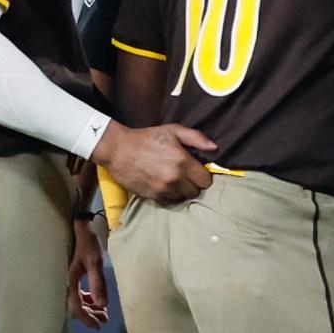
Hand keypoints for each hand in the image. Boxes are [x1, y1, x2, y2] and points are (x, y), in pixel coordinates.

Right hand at [68, 218, 108, 329]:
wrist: (80, 227)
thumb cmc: (87, 243)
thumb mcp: (96, 262)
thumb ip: (98, 283)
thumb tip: (102, 305)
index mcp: (69, 282)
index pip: (76, 307)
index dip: (87, 319)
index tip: (99, 327)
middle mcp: (66, 283)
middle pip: (76, 307)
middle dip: (90, 315)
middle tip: (105, 321)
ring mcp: (69, 280)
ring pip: (78, 301)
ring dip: (90, 308)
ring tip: (105, 313)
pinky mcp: (73, 276)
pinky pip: (79, 294)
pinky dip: (89, 299)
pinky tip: (98, 301)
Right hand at [92, 122, 216, 202]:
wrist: (118, 150)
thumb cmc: (146, 138)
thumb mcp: (173, 131)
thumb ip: (196, 138)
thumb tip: (215, 148)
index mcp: (183, 162)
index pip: (206, 181)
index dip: (202, 176)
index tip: (196, 171)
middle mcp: (175, 178)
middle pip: (196, 192)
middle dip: (193, 184)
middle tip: (185, 176)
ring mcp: (163, 189)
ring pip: (182, 198)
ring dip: (181, 191)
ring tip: (174, 180)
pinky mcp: (152, 196)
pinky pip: (168, 201)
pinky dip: (169, 195)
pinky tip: (163, 184)